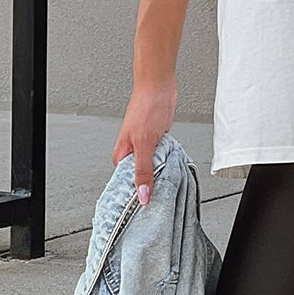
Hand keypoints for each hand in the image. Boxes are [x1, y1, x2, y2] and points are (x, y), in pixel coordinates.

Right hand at [112, 75, 177, 204]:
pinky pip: (162, 159)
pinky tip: (172, 166)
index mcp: (121, 155)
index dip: (135, 196)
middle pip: (139, 178)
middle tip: (159, 197)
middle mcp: (131, 153)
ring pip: (152, 168)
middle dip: (149, 185)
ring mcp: (145, 147)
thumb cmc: (146, 107)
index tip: (145, 208)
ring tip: (167, 182)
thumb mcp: (145, 144)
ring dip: (160, 174)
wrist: (159, 86)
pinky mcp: (157, 142)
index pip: (125, 184)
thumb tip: (142, 195)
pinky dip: (167, 163)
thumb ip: (143, 171)